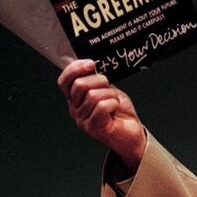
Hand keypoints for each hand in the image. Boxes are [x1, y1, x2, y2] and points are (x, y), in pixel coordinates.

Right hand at [58, 59, 146, 174]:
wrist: (132, 133)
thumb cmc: (120, 112)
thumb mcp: (107, 90)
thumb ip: (95, 80)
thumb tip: (89, 65)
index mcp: (76, 99)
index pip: (64, 81)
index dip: (75, 69)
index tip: (91, 64)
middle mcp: (75, 109)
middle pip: (79, 85)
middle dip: (100, 81)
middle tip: (109, 89)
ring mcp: (83, 119)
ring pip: (93, 95)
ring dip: (110, 95)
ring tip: (114, 102)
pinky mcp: (93, 127)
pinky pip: (102, 106)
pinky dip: (113, 103)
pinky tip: (115, 109)